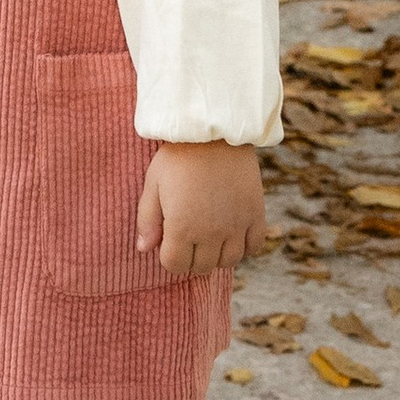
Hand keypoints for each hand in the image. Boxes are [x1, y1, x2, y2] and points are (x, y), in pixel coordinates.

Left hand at [134, 141, 269, 278]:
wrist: (214, 132)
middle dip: (190, 257)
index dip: (168, 256)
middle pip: (201, 266)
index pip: (175, 265)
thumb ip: (147, 220)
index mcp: (182, 227)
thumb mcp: (153, 184)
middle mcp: (211, 233)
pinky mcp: (255, 215)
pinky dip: (243, 247)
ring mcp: (236, 226)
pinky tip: (232, 234)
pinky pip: (253, 247)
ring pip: (228, 262)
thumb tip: (143, 249)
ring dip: (216, 255)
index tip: (168, 241)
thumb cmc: (178, 156)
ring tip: (208, 236)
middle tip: (187, 237)